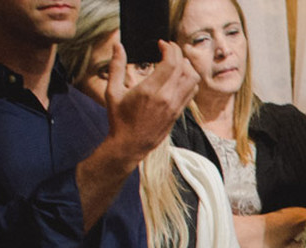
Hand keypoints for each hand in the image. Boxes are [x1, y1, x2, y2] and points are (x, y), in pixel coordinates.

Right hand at [105, 41, 198, 164]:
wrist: (130, 145)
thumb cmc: (119, 119)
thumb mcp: (112, 91)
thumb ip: (116, 66)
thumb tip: (119, 45)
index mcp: (150, 90)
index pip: (171, 62)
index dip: (169, 48)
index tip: (162, 44)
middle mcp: (167, 97)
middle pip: (184, 68)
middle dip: (178, 53)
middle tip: (169, 49)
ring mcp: (175, 106)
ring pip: (193, 79)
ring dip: (187, 66)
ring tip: (175, 62)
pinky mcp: (179, 113)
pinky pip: (192, 91)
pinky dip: (189, 79)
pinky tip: (178, 76)